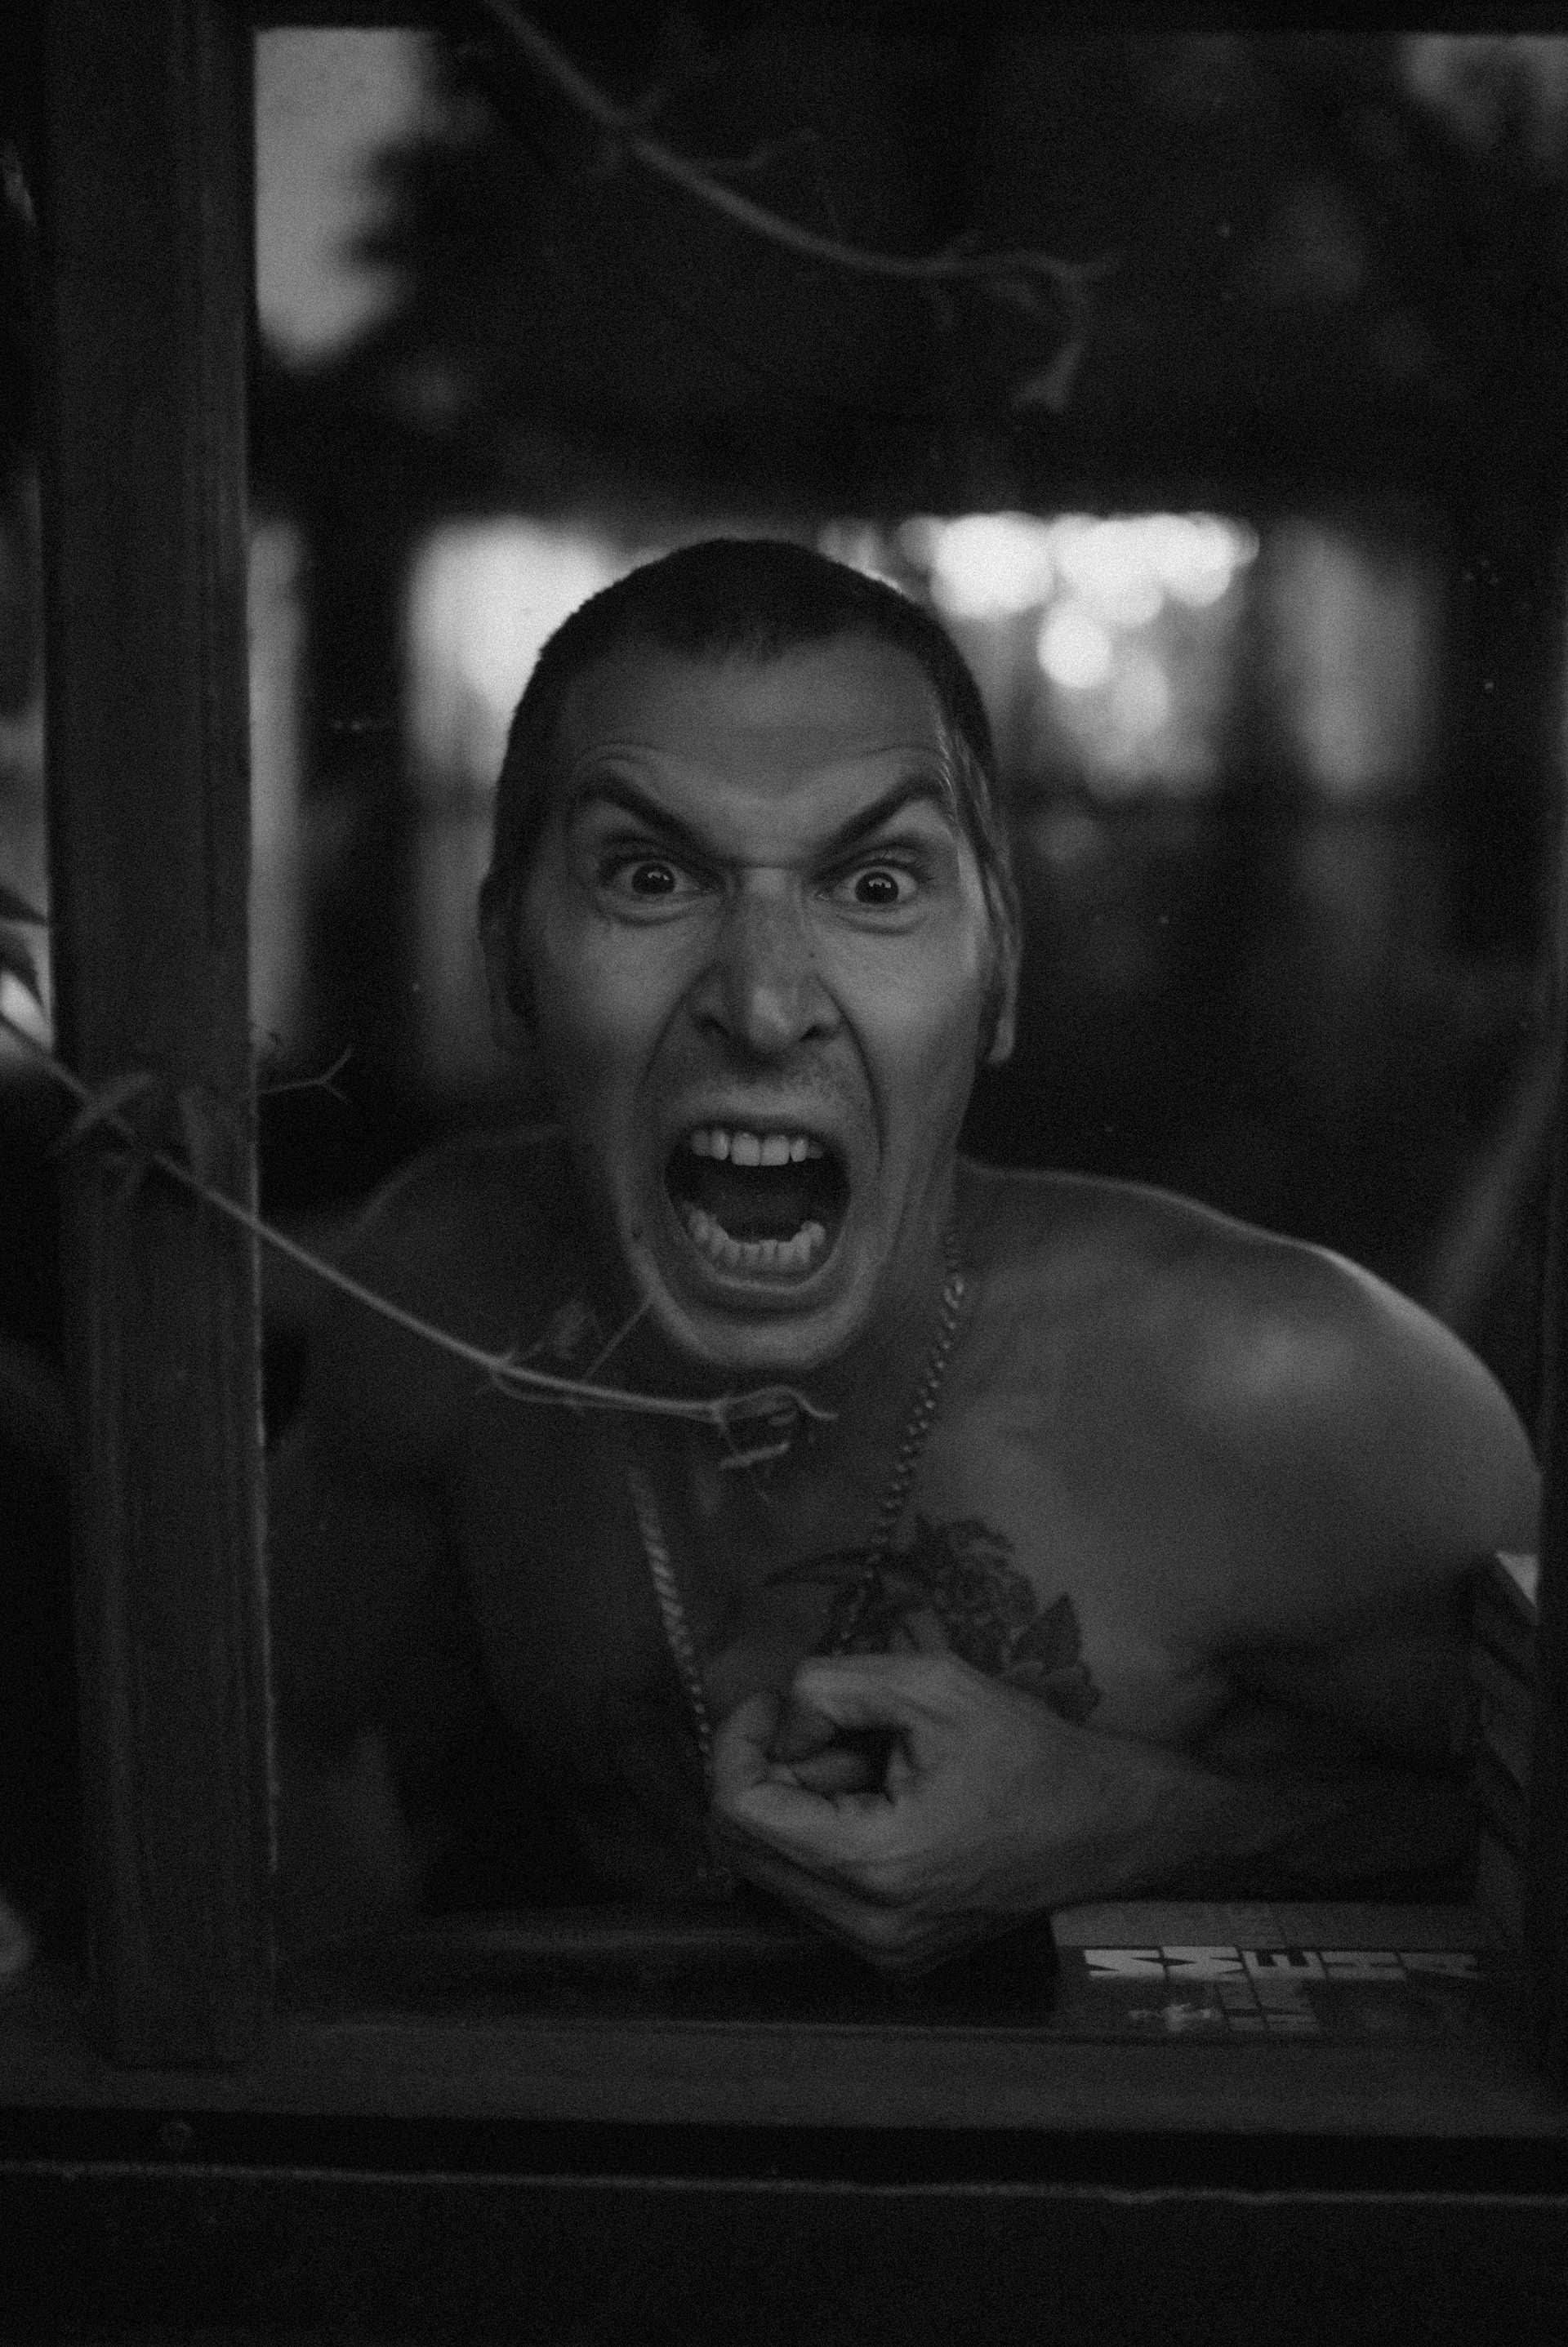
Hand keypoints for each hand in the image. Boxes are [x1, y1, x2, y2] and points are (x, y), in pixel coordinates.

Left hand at [709, 1650, 1152, 1976]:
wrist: (1110, 1827)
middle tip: (824, 1728)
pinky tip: (880, 1803)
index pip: (739, 1812)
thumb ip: (831, 1686)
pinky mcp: (892, 1954)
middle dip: (767, 1773)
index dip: (737, 1743)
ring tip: (869, 1765)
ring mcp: (879, 1951)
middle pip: (741, 1847)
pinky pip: (812, 1891)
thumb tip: (779, 1719)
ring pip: (773, 1870)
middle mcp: (867, 1927)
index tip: (773, 1703)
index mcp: (874, 1864)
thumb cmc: (1031, 1753)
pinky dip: (823, 1837)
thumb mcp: (932, 1684)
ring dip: (797, 1805)